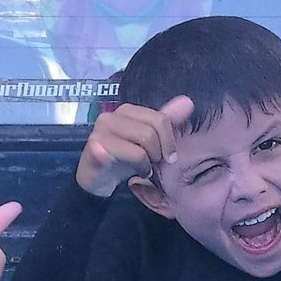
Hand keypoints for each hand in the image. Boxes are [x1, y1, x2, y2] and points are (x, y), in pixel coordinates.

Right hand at [77, 96, 195, 196]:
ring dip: (145, 165)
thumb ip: (166, 121)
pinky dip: (130, 167)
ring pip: (139, 149)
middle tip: (151, 164)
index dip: (169, 140)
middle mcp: (110, 117)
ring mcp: (99, 133)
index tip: (169, 156)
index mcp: (126, 111)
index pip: (160, 119)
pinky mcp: (93, 151)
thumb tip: (188, 101)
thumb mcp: (149, 139)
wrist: (97, 179)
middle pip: (150, 134)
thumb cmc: (123, 158)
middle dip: (156, 154)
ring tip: (140, 170)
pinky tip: (129, 175)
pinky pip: (121, 157)